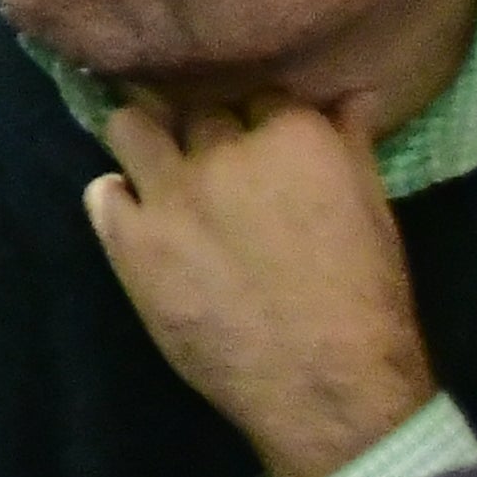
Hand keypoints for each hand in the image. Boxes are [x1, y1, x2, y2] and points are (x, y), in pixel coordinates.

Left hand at [83, 87, 443, 476]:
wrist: (324, 383)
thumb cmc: (365, 298)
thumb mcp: (373, 210)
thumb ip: (350, 144)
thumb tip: (349, 94)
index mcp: (293, 133)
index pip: (260, 93)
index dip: (260, 119)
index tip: (262, 142)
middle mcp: (223, 149)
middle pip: (196, 109)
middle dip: (206, 130)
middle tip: (214, 162)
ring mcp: (168, 191)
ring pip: (131, 127)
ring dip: (145, 142)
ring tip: (160, 169)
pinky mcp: (128, 238)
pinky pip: (103, 192)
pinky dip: (119, 200)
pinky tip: (139, 219)